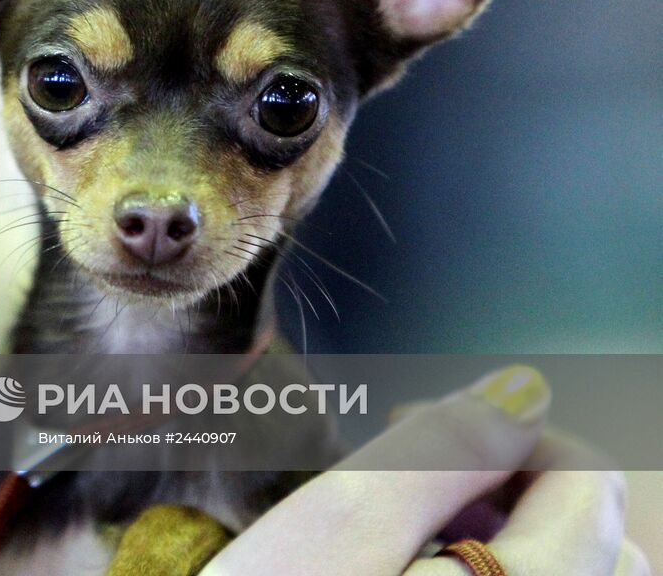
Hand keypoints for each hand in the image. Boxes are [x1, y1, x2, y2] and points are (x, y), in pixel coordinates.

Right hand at [199, 365, 649, 575]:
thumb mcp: (334, 527)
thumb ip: (439, 451)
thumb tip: (521, 391)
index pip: (588, 482)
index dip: (502, 428)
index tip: (412, 422)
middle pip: (599, 543)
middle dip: (509, 484)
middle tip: (406, 476)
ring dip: (509, 539)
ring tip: (408, 533)